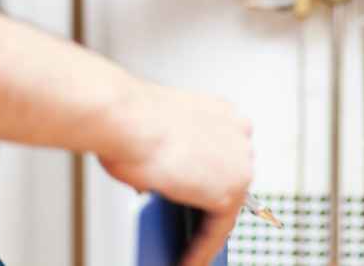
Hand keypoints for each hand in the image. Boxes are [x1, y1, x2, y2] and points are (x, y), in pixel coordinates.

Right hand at [99, 83, 253, 265]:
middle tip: (192, 229)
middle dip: (209, 205)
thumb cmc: (128, 119)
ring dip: (204, 231)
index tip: (203, 196)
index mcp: (222, 112)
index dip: (211, 177)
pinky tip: (186, 260)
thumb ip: (171, 157)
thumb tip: (165, 183)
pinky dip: (200, 249)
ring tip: (187, 251)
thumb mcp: (156, 134)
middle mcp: (237, 133)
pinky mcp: (229, 193)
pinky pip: (217, 231)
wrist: (124, 119)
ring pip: (225, 209)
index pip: (224, 154)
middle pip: (228, 180)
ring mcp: (239, 163)